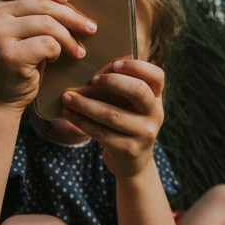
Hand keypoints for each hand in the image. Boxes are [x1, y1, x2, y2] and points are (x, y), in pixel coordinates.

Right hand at [0, 0, 97, 111]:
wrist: (2, 99)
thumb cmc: (20, 64)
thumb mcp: (21, 34)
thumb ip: (33, 15)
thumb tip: (70, 1)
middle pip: (42, 5)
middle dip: (72, 17)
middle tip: (90, 28)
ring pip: (48, 24)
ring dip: (69, 38)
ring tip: (78, 50)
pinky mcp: (8, 55)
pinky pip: (48, 43)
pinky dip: (59, 51)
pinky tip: (58, 58)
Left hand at [61, 60, 164, 177]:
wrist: (132, 161)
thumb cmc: (126, 122)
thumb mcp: (132, 104)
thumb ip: (122, 85)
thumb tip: (94, 64)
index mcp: (157, 97)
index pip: (156, 76)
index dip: (137, 66)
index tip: (114, 63)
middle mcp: (155, 114)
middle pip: (138, 90)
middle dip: (111, 82)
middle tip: (91, 80)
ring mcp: (144, 134)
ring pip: (112, 114)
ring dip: (85, 104)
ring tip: (67, 97)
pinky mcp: (129, 150)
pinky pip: (101, 132)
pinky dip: (81, 121)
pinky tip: (68, 114)